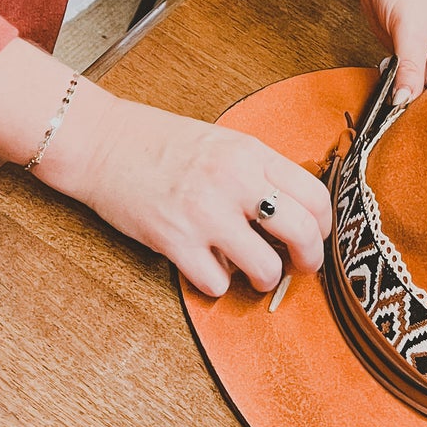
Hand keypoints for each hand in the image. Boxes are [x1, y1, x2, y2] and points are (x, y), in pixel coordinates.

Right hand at [38, 88, 332, 298]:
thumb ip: (259, 171)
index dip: (324, 226)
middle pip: (303, 233)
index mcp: (250, 152)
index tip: (316, 236)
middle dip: (309, 260)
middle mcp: (234, 180)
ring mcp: (204, 213)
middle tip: (300, 266)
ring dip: (263, 277)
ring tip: (251, 270)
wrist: (102, 142)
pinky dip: (216, 283)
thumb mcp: (223, 142)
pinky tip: (205, 265)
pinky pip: (218, 285)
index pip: (315, 195)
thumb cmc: (161, 142)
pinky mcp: (175, 242)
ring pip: (265, 268)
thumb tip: (294, 214)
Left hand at [331, 0, 426, 100]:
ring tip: (397, 90)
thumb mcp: (409, 30)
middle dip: (423, 94)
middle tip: (406, 104)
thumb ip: (409, 69)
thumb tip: (405, 101)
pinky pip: (407, 78)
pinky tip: (390, 80)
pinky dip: (398, 82)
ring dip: (408, 89)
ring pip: (423, 85)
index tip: (426, 109)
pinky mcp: (412, 54)